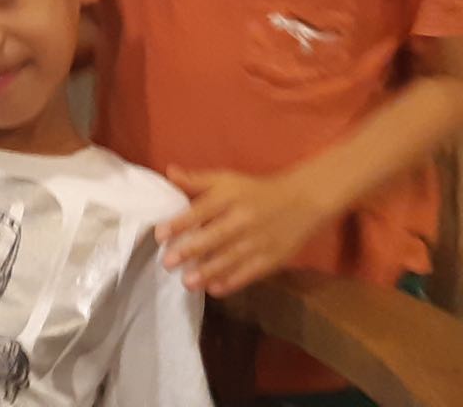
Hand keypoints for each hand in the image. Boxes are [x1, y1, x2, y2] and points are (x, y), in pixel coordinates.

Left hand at [154, 166, 329, 296]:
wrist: (302, 201)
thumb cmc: (253, 191)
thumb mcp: (226, 179)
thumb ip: (196, 180)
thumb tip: (169, 172)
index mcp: (230, 197)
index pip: (201, 210)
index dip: (180, 223)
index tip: (160, 234)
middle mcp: (243, 218)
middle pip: (214, 236)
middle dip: (190, 251)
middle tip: (168, 263)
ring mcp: (259, 240)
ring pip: (231, 258)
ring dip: (208, 272)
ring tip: (187, 283)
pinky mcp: (272, 258)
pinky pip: (250, 272)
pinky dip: (233, 282)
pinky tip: (215, 290)